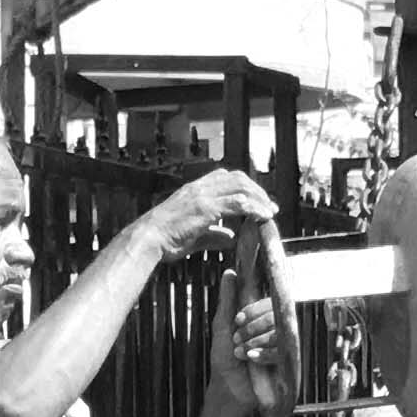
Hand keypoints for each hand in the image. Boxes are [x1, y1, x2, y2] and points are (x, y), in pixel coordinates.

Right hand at [146, 168, 277, 259]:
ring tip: (269, 211)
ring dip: (259, 198)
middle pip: (237, 178)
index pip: (224, 177)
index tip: (255, 200)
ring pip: (241, 188)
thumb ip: (214, 234)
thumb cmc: (164, 238)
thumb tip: (231, 237)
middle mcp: (200, 188)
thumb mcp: (194, 235)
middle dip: (256, 190)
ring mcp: (203, 196)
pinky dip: (255, 208)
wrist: (148, 239)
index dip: (243, 186)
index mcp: (194, 190)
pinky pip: (238, 203)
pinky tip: (263, 216)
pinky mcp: (207, 208)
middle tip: (268, 206)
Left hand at [211, 270, 282, 411]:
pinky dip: (264, 354)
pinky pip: (282, 351)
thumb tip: (230, 272)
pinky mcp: (285, 361)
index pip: (267, 302)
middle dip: (252, 328)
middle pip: (274, 316)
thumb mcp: (222, 326)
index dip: (252, 310)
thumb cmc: (224, 357)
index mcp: (261, 318)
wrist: (228, 388)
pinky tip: (252, 359)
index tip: (237, 320)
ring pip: (278, 333)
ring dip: (256, 341)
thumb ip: (227, 300)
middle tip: (237, 339)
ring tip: (241, 352)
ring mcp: (281, 345)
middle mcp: (273, 328)